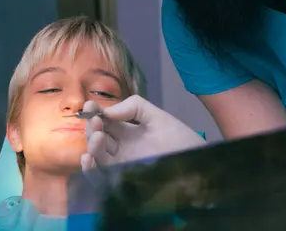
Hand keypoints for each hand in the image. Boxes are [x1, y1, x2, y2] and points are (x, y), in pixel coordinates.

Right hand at [81, 95, 206, 170]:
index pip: (105, 121)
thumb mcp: (158, 117)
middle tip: (96, 121)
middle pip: (97, 136)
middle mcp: (121, 147)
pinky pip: (100, 177)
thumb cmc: (180, 140)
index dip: (95, 113)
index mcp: (128, 131)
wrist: (197, 166)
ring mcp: (121, 164)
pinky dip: (90, 169)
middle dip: (92, 126)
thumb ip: (135, 107)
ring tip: (97, 136)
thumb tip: (108, 111)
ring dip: (91, 145)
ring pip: (96, 155)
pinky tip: (88, 158)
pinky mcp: (122, 180)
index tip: (89, 106)